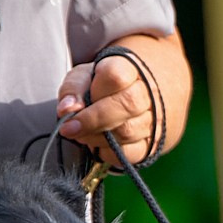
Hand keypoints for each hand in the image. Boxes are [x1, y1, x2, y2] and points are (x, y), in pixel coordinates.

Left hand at [56, 31, 188, 163]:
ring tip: (83, 133)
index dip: (92, 92)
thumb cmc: (109, 83)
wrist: (149, 92)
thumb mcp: (88, 75)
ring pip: (127, 132)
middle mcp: (149, 92)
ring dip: (97, 137)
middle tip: (70, 128)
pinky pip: (131, 154)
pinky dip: (109, 153)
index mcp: (132, 68)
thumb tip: (66, 110)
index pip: (115, 76)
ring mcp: (156, 119)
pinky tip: (99, 145)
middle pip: (126, 105)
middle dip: (92, 120)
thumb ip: (74, 88)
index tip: (73, 105)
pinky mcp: (154, 144)